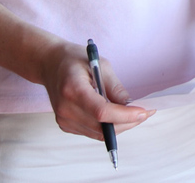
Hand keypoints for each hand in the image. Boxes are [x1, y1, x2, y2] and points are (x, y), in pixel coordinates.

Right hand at [40, 41, 154, 138]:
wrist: (49, 63)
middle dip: (128, 122)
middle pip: (101, 127)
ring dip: (120, 126)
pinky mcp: (65, 125)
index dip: (125, 115)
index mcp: (72, 89)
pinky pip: (91, 132)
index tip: (143, 112)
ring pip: (98, 134)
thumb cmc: (74, 59)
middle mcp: (65, 109)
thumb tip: (131, 105)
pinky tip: (117, 115)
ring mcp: (63, 120)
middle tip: (146, 113)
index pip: (101, 111)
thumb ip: (115, 87)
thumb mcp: (99, 63)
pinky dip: (107, 127)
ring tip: (135, 114)